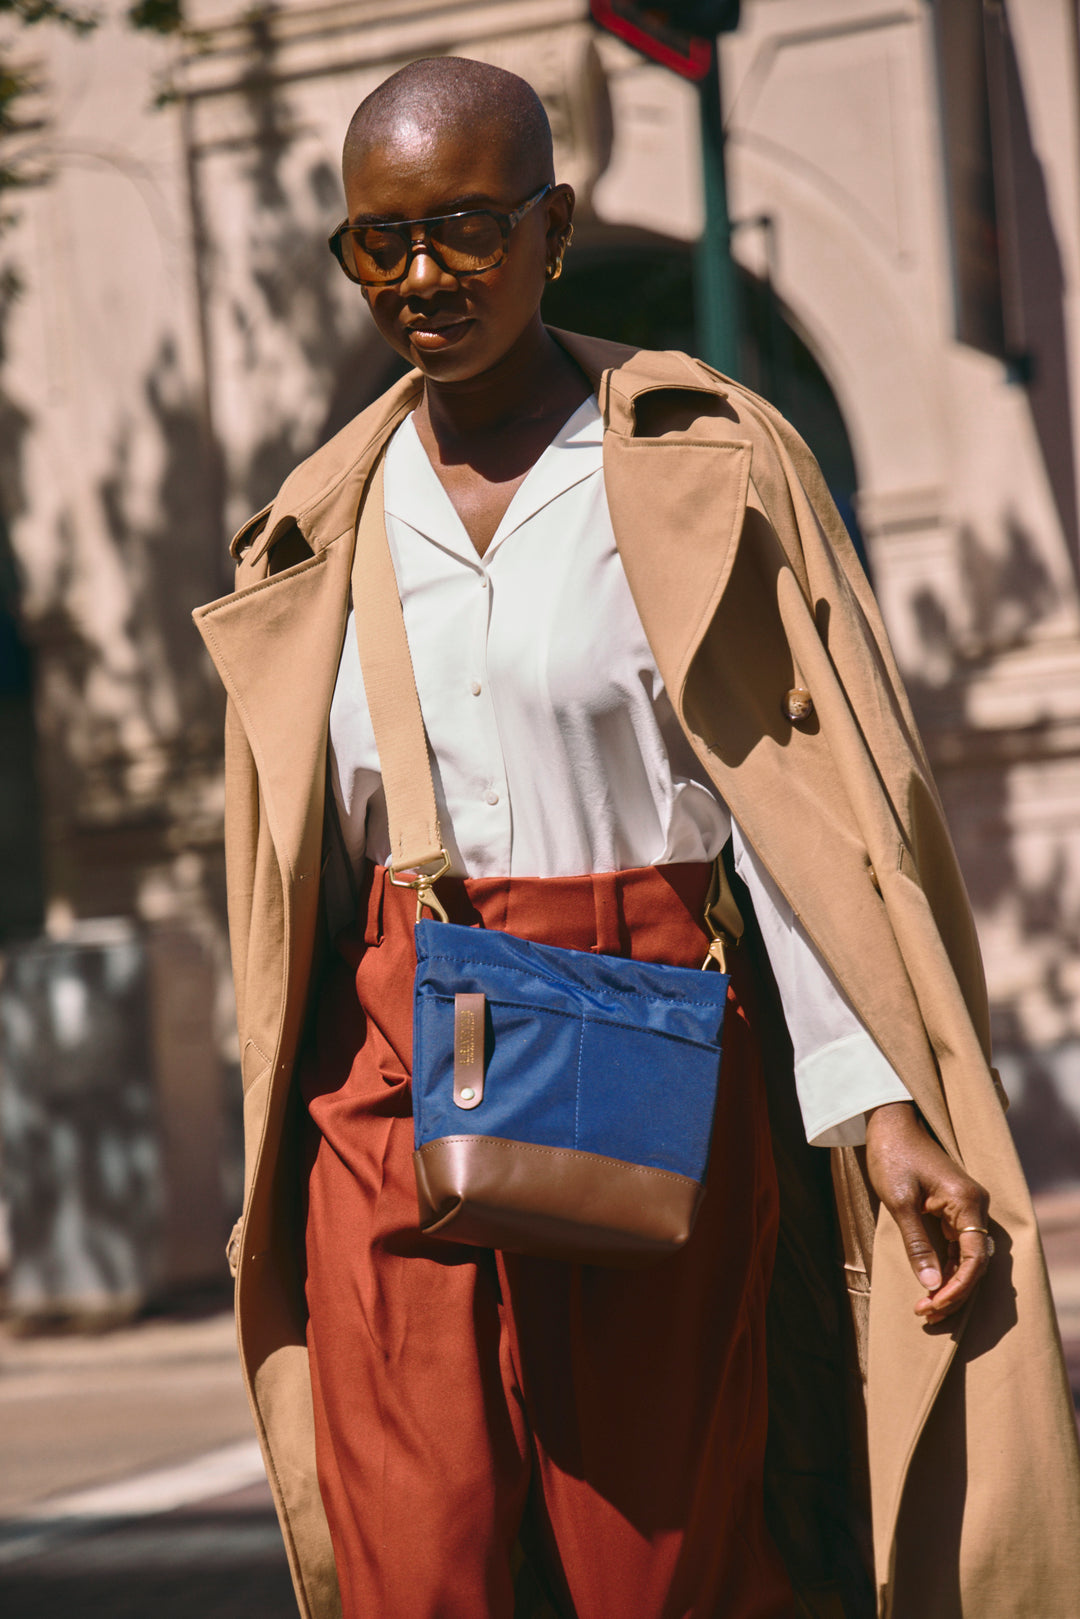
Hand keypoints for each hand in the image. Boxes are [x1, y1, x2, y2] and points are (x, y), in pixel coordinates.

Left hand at [864, 1101, 990, 1324]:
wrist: (889, 1124)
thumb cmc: (893, 1156)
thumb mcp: (900, 1202)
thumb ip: (917, 1243)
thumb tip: (931, 1285)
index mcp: (967, 1202)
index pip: (974, 1258)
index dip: (957, 1287)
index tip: (933, 1305)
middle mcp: (974, 1206)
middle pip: (974, 1262)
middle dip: (952, 1292)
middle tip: (926, 1313)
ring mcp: (965, 1208)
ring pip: (965, 1258)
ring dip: (948, 1284)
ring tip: (925, 1308)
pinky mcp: (953, 1209)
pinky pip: (956, 1247)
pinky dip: (944, 1268)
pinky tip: (929, 1287)